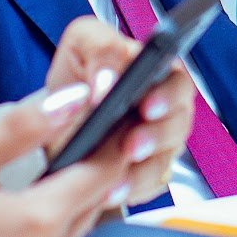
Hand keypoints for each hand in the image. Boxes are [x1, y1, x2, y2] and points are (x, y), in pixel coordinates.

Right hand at [0, 83, 123, 236]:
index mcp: (42, 216)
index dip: (119, 135)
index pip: (108, 167)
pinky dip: (73, 206)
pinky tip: (54, 186)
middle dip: (110, 155)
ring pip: (90, 215)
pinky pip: (69, 235)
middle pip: (105, 192)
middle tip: (108, 118)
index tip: (122, 106)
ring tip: (85, 144)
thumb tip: (72, 98)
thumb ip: (18, 128)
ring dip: (93, 181)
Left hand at [44, 16, 195, 205]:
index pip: (177, 80)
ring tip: (113, 179)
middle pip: (179, 122)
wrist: (57, 119)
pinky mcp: (148, 172)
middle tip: (130, 145)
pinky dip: (130, 189)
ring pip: (165, 159)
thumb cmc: (78, 76)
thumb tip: (108, 81)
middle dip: (156, 136)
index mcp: (159, 70)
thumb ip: (100, 50)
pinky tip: (110, 192)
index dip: (167, 95)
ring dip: (141, 170)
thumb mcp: (83, 44)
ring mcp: (160, 143)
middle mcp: (166, 107)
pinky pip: (150, 185)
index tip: (147, 106)